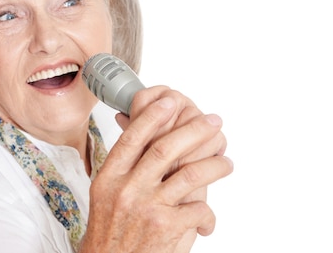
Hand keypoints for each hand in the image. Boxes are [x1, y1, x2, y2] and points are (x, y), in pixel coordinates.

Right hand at [79, 92, 232, 252]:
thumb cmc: (110, 231)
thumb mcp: (107, 194)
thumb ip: (124, 168)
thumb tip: (136, 136)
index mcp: (110, 176)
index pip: (133, 138)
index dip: (153, 116)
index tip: (170, 101)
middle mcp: (127, 188)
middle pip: (165, 148)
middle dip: (194, 130)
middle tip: (213, 122)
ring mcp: (147, 206)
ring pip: (190, 174)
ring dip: (214, 165)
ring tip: (226, 163)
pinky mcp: (166, 227)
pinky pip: (199, 209)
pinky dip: (209, 216)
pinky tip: (207, 219)